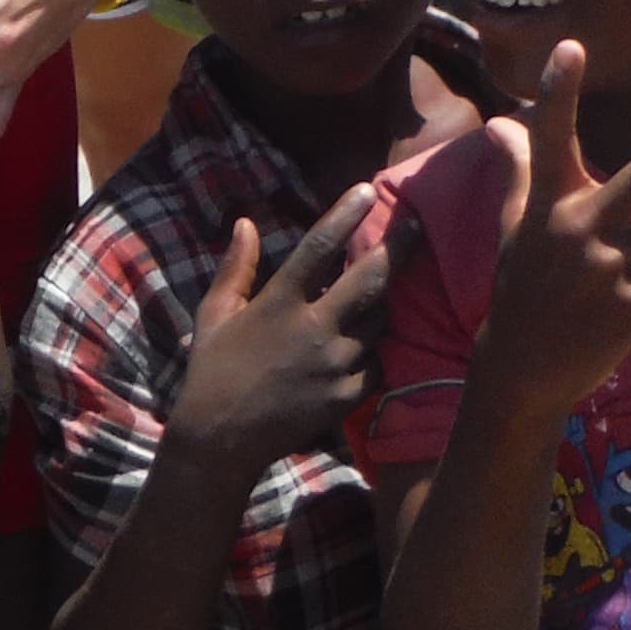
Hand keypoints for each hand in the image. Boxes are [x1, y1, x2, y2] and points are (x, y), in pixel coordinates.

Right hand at [171, 193, 392, 479]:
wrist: (222, 439)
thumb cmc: (213, 371)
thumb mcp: (215, 314)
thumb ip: (235, 267)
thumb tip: (246, 223)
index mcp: (279, 303)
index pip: (320, 247)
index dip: (347, 214)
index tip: (368, 190)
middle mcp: (314, 329)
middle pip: (371, 279)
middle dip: (400, 247)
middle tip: (417, 225)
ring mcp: (336, 364)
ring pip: (380, 322)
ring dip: (379, 307)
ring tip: (372, 301)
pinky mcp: (347, 395)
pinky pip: (376, 364)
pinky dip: (370, 355)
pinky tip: (357, 353)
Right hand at [480, 42, 630, 417]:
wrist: (523, 368)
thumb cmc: (523, 286)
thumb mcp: (518, 226)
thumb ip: (520, 169)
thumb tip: (496, 123)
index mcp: (550, 202)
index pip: (551, 135)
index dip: (558, 91)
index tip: (571, 46)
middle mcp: (578, 227)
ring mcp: (608, 268)